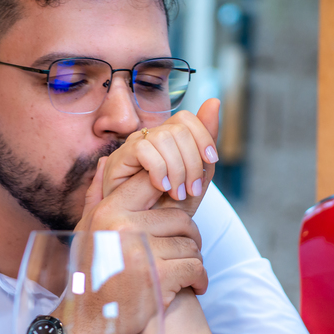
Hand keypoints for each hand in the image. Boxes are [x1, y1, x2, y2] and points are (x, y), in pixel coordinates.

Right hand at [79, 165, 207, 302]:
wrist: (89, 324)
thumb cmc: (91, 273)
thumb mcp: (87, 230)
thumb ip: (97, 196)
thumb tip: (104, 161)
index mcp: (109, 211)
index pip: (154, 182)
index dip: (173, 195)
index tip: (176, 218)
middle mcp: (123, 227)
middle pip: (181, 219)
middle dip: (189, 239)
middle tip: (184, 254)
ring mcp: (141, 252)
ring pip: (190, 245)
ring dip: (193, 262)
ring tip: (183, 274)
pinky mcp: (158, 277)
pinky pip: (195, 268)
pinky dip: (199, 279)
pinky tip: (192, 287)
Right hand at [103, 99, 220, 204]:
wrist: (144, 231)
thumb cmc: (167, 206)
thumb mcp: (195, 176)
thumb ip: (205, 144)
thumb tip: (214, 101)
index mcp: (169, 139)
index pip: (186, 119)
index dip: (203, 136)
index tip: (211, 161)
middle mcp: (150, 137)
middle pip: (178, 129)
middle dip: (192, 161)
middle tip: (191, 189)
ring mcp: (133, 146)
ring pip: (164, 137)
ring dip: (176, 169)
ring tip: (176, 192)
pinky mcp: (119, 158)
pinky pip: (144, 149)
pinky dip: (158, 168)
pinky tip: (160, 186)